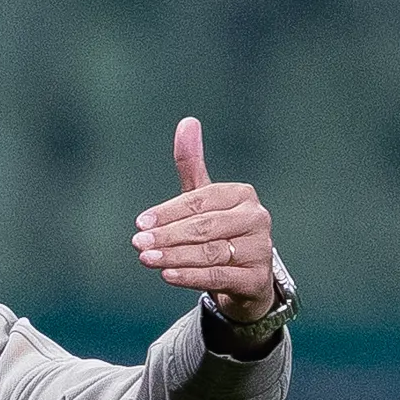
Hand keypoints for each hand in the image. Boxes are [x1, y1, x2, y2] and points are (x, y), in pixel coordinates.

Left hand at [132, 118, 281, 324]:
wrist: (246, 278)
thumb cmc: (220, 233)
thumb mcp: (205, 200)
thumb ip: (192, 165)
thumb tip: (187, 122)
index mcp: (242, 195)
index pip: (200, 201)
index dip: (168, 212)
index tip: (140, 223)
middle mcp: (257, 219)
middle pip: (204, 227)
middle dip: (168, 235)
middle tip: (138, 243)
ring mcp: (260, 250)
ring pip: (210, 253)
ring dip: (174, 256)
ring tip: (147, 259)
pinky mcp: (257, 278)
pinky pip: (218, 276)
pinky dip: (191, 276)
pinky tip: (168, 275)